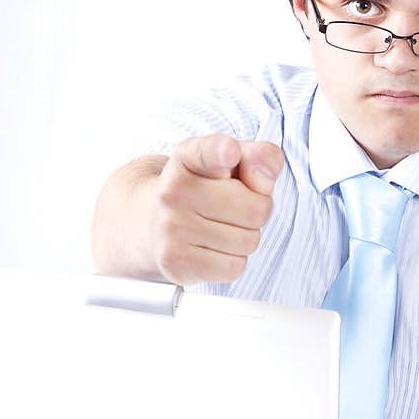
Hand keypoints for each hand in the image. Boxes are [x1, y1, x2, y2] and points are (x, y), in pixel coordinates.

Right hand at [150, 134, 283, 285]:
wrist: (154, 224)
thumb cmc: (205, 189)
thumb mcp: (233, 161)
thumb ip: (260, 157)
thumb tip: (264, 181)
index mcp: (188, 157)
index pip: (206, 151)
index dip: (220, 151)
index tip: (230, 152)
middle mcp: (173, 190)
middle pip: (255, 210)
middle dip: (258, 211)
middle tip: (237, 207)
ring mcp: (171, 228)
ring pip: (248, 242)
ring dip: (246, 238)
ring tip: (222, 226)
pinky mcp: (175, 261)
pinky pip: (233, 267)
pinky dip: (232, 261)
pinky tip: (213, 248)